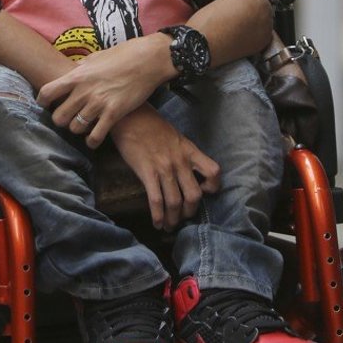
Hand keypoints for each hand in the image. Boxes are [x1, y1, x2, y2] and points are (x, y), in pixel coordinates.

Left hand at [37, 34, 170, 145]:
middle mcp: (84, 91)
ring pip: (75, 128)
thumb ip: (82, 67)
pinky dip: (92, 141)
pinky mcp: (114, 114)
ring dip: (78, 130)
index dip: (43, 102)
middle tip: (68, 118)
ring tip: (83, 127)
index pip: (47, 92)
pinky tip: (94, 139)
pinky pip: (95, 136)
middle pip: (58, 117)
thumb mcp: (96, 57)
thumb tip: (73, 69)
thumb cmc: (123, 55)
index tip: (46, 105)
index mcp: (77, 75)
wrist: (148, 59)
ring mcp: (98, 103)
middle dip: (61, 120)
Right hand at [110, 107, 219, 231]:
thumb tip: (184, 170)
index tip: (204, 191)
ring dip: (173, 219)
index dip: (212, 186)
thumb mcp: (174, 136)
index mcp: (189, 150)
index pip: (213, 172)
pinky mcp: (147, 173)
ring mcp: (164, 168)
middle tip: (183, 217)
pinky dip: (158, 216)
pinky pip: (156, 200)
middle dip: (189, 212)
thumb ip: (182, 153)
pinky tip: (157, 223)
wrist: (129, 116)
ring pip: (175, 202)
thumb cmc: (150, 124)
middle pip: (194, 195)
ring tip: (169, 226)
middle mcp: (180, 161)